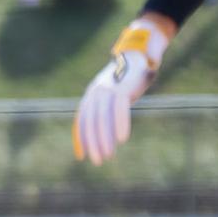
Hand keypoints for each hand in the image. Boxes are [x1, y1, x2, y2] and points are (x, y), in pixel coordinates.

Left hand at [73, 18, 169, 165]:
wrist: (136, 56)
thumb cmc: (125, 80)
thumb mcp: (111, 96)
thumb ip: (105, 111)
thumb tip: (102, 133)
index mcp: (90, 96)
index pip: (81, 121)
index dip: (80, 139)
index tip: (81, 156)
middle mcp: (96, 93)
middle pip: (91, 122)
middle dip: (93, 143)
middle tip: (97, 160)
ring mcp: (108, 90)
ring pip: (102, 118)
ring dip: (105, 138)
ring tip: (109, 155)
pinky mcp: (123, 88)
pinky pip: (119, 109)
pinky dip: (120, 124)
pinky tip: (123, 138)